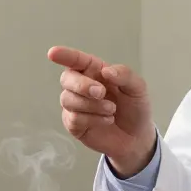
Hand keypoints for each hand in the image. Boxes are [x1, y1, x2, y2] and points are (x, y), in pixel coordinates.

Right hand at [48, 46, 155, 177]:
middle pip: (67, 79)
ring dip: (91, 105)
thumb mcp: (138, 87)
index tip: (53, 53)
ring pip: (68, 99)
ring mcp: (75, 105)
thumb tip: (106, 71)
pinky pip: (73, 118)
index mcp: (94, 71)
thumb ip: (125, 75)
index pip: (76, 60)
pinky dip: (93, 119)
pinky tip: (107, 120)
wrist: (137, 136)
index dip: (64, 55)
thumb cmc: (135, 107)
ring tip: (111, 110)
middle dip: (82, 85)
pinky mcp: (74, 124)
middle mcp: (81, 85)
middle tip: (101, 92)